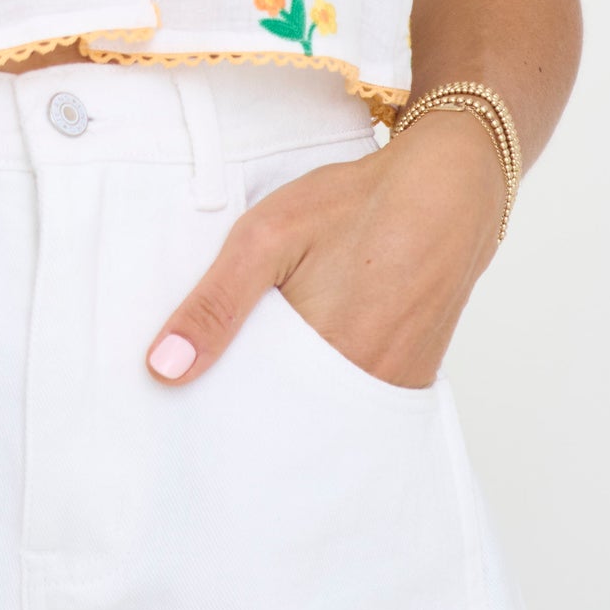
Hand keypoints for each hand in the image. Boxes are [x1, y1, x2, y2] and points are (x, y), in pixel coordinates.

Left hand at [145, 110, 506, 389]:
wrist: (445, 186)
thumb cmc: (354, 204)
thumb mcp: (266, 236)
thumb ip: (216, 304)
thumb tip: (165, 369)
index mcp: (326, 360)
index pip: (255, 419)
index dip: (219, 412)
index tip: (186, 410)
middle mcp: (366, 387)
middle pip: (292, 422)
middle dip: (253, 411)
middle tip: (210, 392)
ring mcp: (396, 385)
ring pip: (325, 413)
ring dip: (291, 399)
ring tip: (254, 370)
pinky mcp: (414, 375)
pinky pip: (357, 400)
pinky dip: (327, 387)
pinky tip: (305, 354)